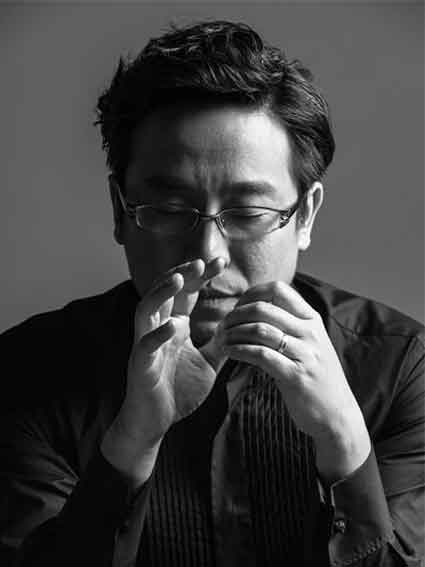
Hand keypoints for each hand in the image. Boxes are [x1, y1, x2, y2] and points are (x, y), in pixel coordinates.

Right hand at [102, 257, 227, 483]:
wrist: (155, 422)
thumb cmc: (178, 390)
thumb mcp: (208, 363)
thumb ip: (221, 343)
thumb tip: (242, 326)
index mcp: (174, 326)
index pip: (187, 293)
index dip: (201, 276)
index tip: (221, 261)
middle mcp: (158, 329)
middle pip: (165, 293)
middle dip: (181, 274)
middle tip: (201, 262)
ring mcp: (146, 345)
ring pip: (147, 309)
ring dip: (161, 292)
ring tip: (178, 278)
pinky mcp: (140, 365)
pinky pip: (145, 345)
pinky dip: (157, 334)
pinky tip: (174, 326)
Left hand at [220, 281, 370, 483]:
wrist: (337, 416)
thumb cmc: (316, 378)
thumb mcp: (309, 344)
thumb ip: (290, 325)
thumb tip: (256, 308)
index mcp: (311, 320)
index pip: (278, 289)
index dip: (251, 294)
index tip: (237, 308)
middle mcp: (310, 332)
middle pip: (264, 308)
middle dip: (236, 314)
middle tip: (222, 326)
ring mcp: (305, 353)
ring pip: (260, 330)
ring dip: (234, 333)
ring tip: (221, 340)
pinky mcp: (296, 376)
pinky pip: (261, 355)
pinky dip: (239, 350)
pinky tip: (229, 353)